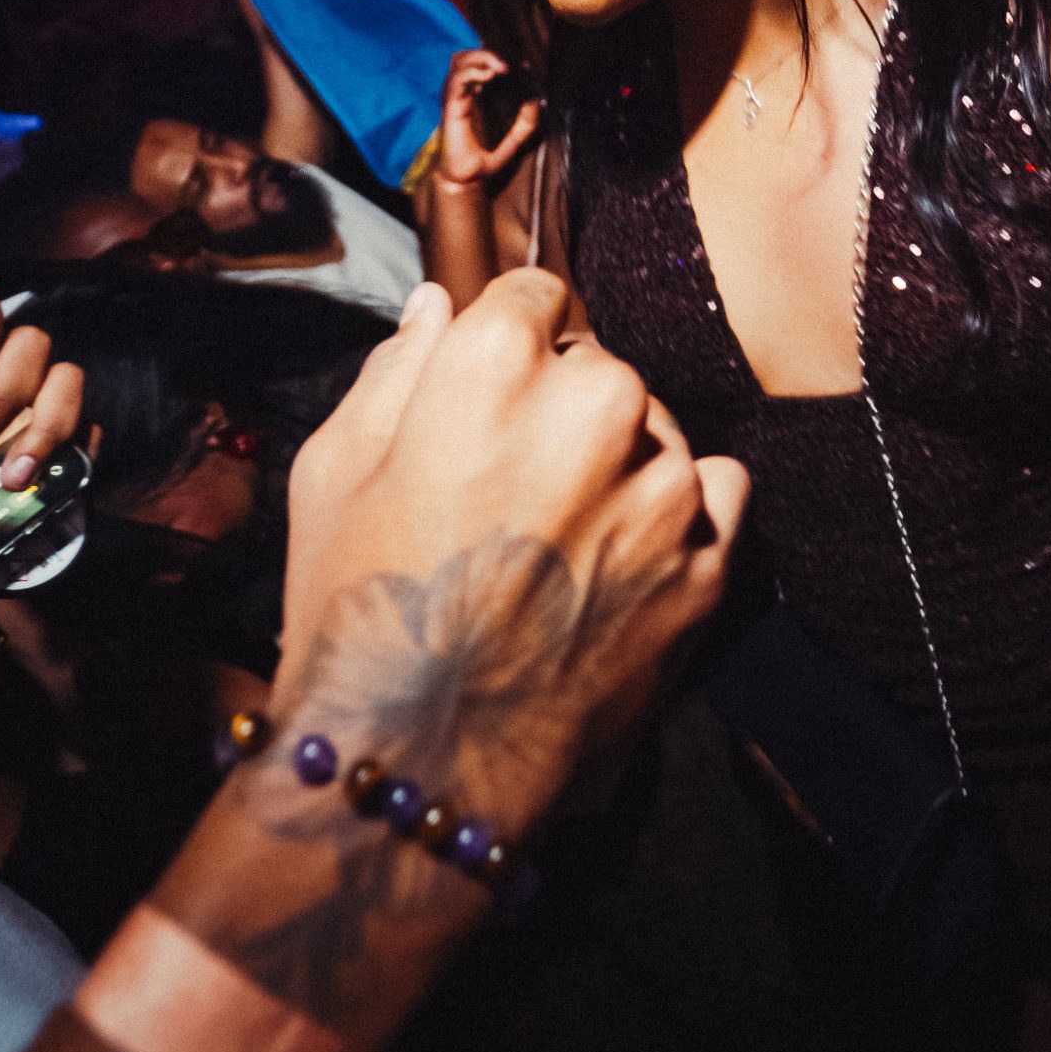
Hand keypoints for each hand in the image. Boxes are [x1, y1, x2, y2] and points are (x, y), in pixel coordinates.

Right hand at [270, 274, 747, 829]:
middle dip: (562, 407)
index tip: (494, 390)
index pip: (534, 291)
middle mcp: (595, 405)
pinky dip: (681, 513)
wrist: (422, 761)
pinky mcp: (706, 563)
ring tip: (554, 542)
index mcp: (496, 363)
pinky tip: (617, 559)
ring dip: (620, 463)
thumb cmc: (357, 612)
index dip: (509, 340)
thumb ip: (398, 368)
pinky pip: (716, 491)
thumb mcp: (334, 470)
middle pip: (598, 365)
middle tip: (510, 488)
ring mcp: (660, 487)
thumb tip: (441, 305)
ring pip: (655, 430)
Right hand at [436, 47, 540, 188]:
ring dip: (479, 58)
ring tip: (499, 67)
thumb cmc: (487, 157)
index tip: (519, 64)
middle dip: (485, 53)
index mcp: (475, 96)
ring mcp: (454, 99)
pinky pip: (456, 82)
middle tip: (507, 63)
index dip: (495, 58)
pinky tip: (488, 75)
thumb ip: (527, 121)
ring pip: (459, 64)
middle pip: (466, 58)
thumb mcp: (515, 138)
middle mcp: (463, 94)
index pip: (479, 64)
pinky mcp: (450, 108)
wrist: (470, 178)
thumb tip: (539, 101)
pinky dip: (471, 73)